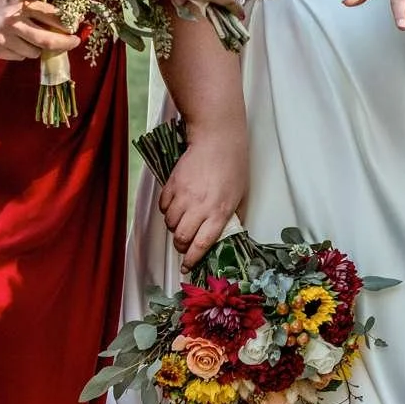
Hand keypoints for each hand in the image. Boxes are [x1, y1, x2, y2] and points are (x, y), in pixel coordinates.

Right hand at [158, 123, 248, 258]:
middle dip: (180, 246)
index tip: (188, 266)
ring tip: (181, 222)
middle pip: (181, 237)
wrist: (218, 137)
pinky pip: (163, 205)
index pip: (201, 245)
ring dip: (174, 227)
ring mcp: (184, 195)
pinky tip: (175, 206)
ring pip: (170, 223)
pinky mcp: (173, 183)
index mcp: (219, 212)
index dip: (192, 259)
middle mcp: (199, 207)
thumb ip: (234, 217)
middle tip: (184, 244)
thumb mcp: (241, 195)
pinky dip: (167, 210)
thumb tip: (229, 234)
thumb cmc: (234, 165)